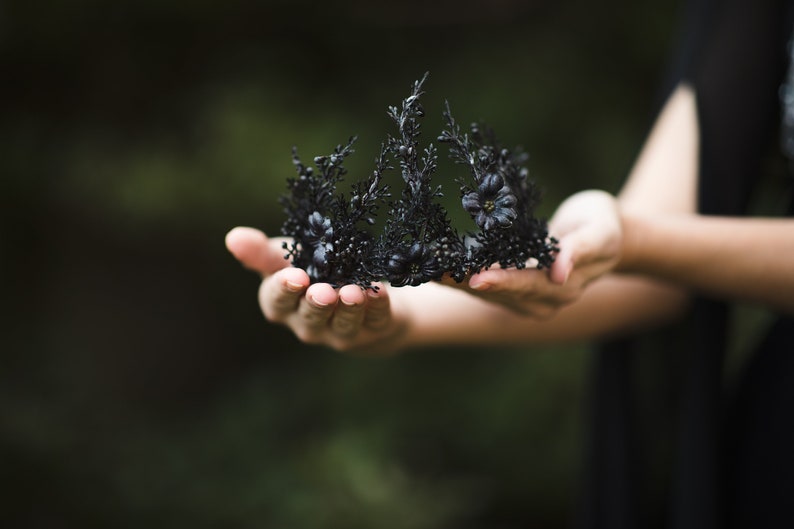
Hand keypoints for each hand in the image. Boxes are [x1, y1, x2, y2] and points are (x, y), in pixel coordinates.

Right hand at [225, 227, 404, 353]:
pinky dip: (377, 306)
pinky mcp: (376, 328)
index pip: (277, 303)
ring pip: (344, 324)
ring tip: (351, 292)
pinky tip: (377, 291)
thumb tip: (232, 237)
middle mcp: (310, 324)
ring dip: (348, 308)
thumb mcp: (287, 260)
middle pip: (309, 318)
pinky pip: (377, 319)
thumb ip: (262, 253)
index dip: (284, 290)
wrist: (360, 295)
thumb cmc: (317, 275)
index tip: (293, 275)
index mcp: (284, 307)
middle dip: (315, 304)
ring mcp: (343, 332)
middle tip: (321, 290)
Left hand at [446, 190, 622, 317]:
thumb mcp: (601, 231)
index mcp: (564, 287)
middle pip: (499, 292)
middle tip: (433, 272)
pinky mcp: (513, 289)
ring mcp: (526, 298)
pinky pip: (483, 285)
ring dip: (455, 283)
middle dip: (465, 283)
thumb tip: (559, 273)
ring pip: (486, 293)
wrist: (605, 232)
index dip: (502, 281)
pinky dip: (459, 277)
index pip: (528, 285)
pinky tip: (434, 268)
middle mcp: (542, 300)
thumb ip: (581, 249)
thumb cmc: (604, 225)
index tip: (476, 276)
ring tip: (424, 271)